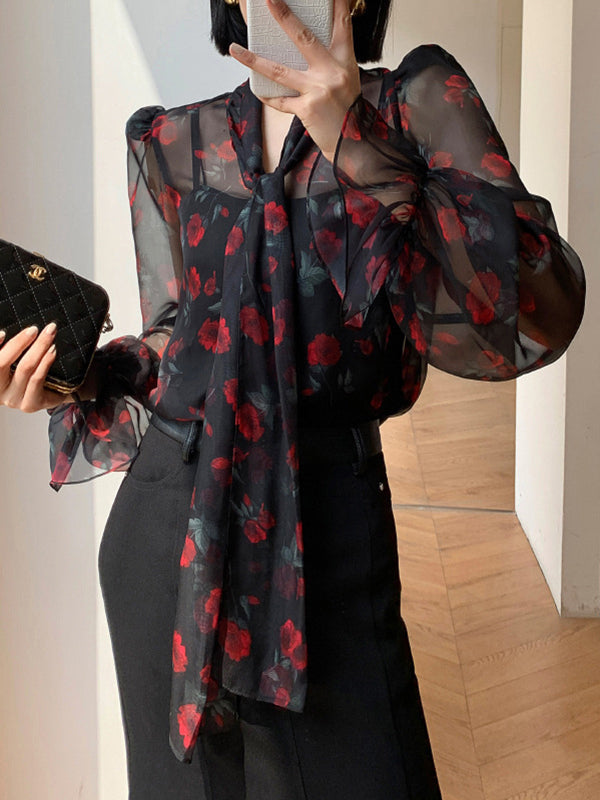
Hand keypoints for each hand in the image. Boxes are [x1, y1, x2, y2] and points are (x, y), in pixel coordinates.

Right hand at [0, 325, 74, 412]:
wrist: (56, 394)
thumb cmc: (33, 373)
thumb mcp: (17, 360)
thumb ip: (13, 350)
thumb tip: (14, 332)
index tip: (3, 333)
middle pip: (3, 362)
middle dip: (19, 342)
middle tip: (34, 329)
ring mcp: (12, 400)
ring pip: (24, 368)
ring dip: (38, 348)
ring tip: (48, 335)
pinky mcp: (29, 404)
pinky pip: (37, 379)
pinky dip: (45, 361)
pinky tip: (51, 350)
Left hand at [229, 0, 360, 161]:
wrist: (353, 143)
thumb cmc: (347, 111)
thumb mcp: (347, 80)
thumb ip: (329, 62)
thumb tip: (305, 47)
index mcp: (345, 61)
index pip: (342, 25)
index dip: (338, 4)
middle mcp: (332, 73)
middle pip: (304, 38)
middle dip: (284, 17)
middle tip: (269, 0)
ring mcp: (318, 91)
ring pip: (279, 71)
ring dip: (254, 60)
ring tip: (235, 49)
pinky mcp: (306, 109)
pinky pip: (280, 101)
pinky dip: (268, 96)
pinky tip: (257, 89)